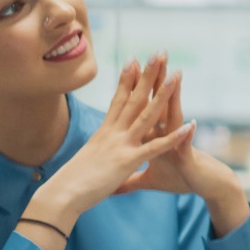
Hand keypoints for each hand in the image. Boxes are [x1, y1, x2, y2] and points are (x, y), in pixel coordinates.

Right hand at [28, 55, 192, 227]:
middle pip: (134, 98)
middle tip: (160, 53)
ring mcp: (121, 145)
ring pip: (147, 115)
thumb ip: (97, 153)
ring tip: (177, 75)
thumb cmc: (70, 183)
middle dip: (148, 75)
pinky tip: (189, 126)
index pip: (118, 100)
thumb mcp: (87, 161)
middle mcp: (113, 133)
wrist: (60, 196)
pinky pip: (155, 147)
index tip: (134, 59)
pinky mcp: (127, 161)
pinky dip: (173, 137)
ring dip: (164, 94)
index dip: (127, 79)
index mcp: (104, 133)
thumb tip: (95, 151)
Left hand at [117, 54, 249, 236]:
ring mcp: (178, 142)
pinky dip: (187, 136)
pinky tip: (190, 124)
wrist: (205, 186)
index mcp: (154, 135)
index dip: (136, 87)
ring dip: (175, 98)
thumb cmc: (180, 179)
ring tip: (176, 76)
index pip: (144, 106)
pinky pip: (186, 145)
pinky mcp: (187, 156)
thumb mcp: (150, 180)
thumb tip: (114, 185)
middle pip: (159, 102)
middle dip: (156, 80)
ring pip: (174, 116)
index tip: (130, 65)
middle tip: (156, 55)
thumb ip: (131, 180)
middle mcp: (167, 133)